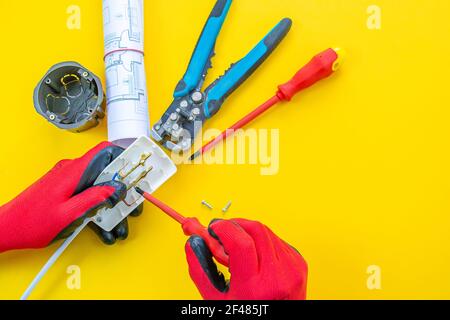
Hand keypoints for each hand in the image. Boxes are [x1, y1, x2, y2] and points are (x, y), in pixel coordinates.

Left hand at [0, 142, 139, 252]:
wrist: (7, 228)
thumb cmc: (31, 222)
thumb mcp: (68, 214)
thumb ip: (94, 198)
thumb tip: (115, 187)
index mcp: (73, 172)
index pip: (104, 151)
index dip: (124, 154)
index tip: (139, 164)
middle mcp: (71, 171)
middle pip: (105, 170)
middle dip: (122, 187)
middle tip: (133, 201)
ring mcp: (68, 180)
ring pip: (98, 184)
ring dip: (110, 201)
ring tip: (118, 221)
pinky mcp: (65, 189)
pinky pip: (88, 191)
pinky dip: (98, 204)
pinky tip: (102, 223)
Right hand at [185, 219, 307, 299]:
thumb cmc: (247, 314)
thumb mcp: (217, 299)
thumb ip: (201, 270)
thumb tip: (194, 242)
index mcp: (254, 287)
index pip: (240, 242)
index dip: (224, 228)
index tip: (214, 228)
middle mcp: (276, 276)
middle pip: (255, 229)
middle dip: (234, 224)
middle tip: (222, 231)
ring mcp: (291, 268)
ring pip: (265, 231)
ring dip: (247, 232)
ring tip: (237, 247)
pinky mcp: (298, 262)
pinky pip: (275, 239)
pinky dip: (260, 240)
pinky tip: (254, 254)